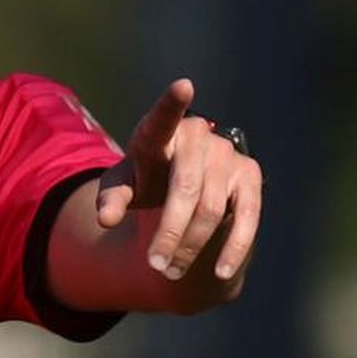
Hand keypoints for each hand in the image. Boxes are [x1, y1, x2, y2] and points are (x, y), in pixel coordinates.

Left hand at [95, 78, 262, 284]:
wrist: (185, 184)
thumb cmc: (146, 179)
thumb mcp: (123, 186)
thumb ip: (111, 198)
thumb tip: (105, 219)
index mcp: (158, 133)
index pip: (162, 118)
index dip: (172, 104)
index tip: (184, 86)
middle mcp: (196, 136)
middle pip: (185, 189)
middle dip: (170, 231)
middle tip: (155, 265)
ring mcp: (226, 154)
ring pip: (212, 208)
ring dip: (191, 245)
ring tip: (170, 271)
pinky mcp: (250, 174)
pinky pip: (247, 216)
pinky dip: (234, 247)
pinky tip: (220, 271)